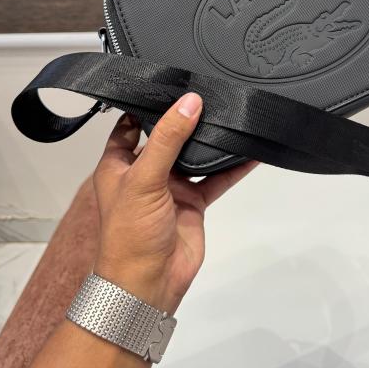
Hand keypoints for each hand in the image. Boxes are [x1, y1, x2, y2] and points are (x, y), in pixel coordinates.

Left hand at [92, 92, 257, 313]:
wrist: (148, 284)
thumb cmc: (129, 235)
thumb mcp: (144, 178)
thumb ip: (167, 139)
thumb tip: (188, 104)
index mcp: (119, 164)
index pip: (130, 125)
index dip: (146, 106)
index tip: (168, 83)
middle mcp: (145, 172)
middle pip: (167, 137)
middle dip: (185, 118)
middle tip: (207, 91)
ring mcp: (171, 187)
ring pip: (194, 155)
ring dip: (210, 140)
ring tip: (229, 113)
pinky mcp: (194, 202)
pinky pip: (216, 178)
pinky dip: (233, 166)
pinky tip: (249, 152)